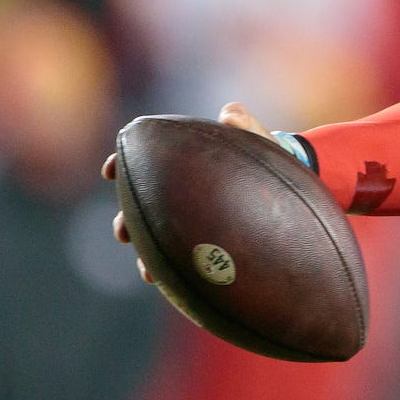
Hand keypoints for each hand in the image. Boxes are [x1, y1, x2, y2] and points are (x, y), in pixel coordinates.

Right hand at [103, 102, 272, 283]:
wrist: (289, 189)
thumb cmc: (266, 159)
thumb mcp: (258, 142)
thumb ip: (246, 127)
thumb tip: (229, 114)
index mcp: (184, 160)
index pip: (142, 159)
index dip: (122, 162)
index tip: (110, 171)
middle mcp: (179, 194)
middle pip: (140, 206)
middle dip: (126, 221)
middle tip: (123, 233)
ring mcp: (189, 221)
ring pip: (155, 239)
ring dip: (146, 255)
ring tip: (147, 272)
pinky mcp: (203, 246)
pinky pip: (180, 261)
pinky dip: (170, 272)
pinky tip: (170, 285)